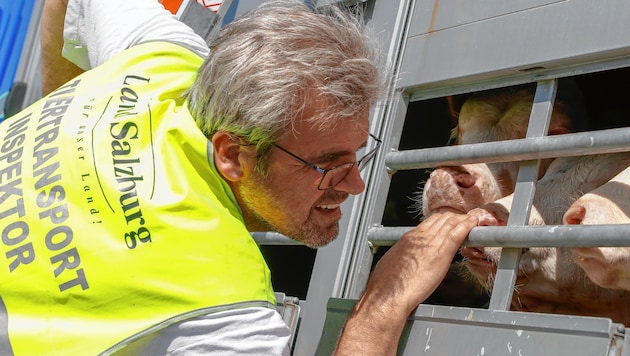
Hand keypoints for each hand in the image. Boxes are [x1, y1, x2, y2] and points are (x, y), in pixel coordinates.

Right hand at [335, 212, 477, 354]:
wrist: (388, 294)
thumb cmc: (386, 285)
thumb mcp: (392, 263)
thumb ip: (403, 258)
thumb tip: (407, 262)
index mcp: (407, 239)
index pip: (428, 222)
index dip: (441, 220)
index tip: (448, 222)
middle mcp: (419, 237)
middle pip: (440, 218)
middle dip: (453, 217)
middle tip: (464, 219)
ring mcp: (430, 243)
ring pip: (449, 222)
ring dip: (462, 219)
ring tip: (472, 219)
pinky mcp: (441, 253)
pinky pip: (457, 233)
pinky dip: (467, 226)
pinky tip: (474, 223)